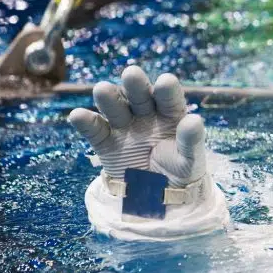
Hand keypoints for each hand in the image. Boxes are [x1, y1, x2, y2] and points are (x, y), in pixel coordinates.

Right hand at [68, 66, 206, 187]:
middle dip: (135, 85)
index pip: (169, 99)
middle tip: (132, 75)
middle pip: (140, 96)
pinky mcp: (105, 142)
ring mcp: (124, 126)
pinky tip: (78, 115)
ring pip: (115, 107)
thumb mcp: (190, 159)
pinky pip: (95, 129)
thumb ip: (191, 141)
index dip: (167, 90)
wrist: (158, 197)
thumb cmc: (180, 172)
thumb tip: (194, 120)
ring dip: (108, 97)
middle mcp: (146, 114)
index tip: (165, 81)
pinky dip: (85, 121)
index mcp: (170, 114)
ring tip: (102, 90)